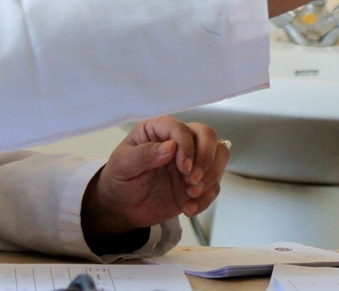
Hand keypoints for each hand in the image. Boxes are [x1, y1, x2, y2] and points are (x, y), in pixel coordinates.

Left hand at [81, 116, 230, 240]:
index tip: (184, 167)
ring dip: (211, 175)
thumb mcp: (123, 165)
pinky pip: (214, 185)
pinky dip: (206, 198)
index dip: (187, 146)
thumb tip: (170, 146)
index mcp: (159, 130)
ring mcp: (191, 162)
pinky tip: (188, 208)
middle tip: (193, 179)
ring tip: (191, 193)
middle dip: (206, 157)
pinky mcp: (197, 183)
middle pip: (208, 135)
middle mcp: (179, 142)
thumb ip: (144, 154)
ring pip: (219, 156)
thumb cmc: (119, 180)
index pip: (182, 129)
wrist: (122, 208)